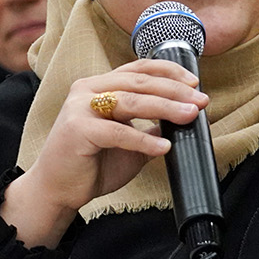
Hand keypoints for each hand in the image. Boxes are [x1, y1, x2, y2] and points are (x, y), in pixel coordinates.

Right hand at [0, 59, 207, 247]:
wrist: (57, 189)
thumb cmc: (91, 164)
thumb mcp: (128, 142)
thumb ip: (150, 129)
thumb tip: (182, 120)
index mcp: (99, 86)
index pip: (139, 69)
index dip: (169, 72)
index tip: (195, 83)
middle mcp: (88, 89)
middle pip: (139, 82)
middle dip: (174, 90)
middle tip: (201, 100)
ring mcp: (80, 107)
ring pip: (131, 101)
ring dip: (165, 108)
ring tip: (190, 116)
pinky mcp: (77, 129)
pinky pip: (118, 132)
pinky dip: (143, 141)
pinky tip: (164, 149)